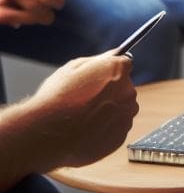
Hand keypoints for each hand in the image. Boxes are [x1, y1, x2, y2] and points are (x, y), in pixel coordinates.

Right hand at [33, 53, 138, 169]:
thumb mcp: (72, 68)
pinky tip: (86, 131)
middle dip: (110, 93)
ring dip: (109, 112)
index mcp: (118, 71)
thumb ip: (99, 60)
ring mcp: (126, 115)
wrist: (46, 134)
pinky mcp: (120, 136)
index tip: (101, 78)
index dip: (110, 72)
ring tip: (84, 118)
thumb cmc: (56, 99)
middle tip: (87, 101)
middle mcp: (128, 92)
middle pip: (124, 89)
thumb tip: (114, 55)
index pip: (124, 66)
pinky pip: (116, 129)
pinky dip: (105, 130)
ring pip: (122, 110)